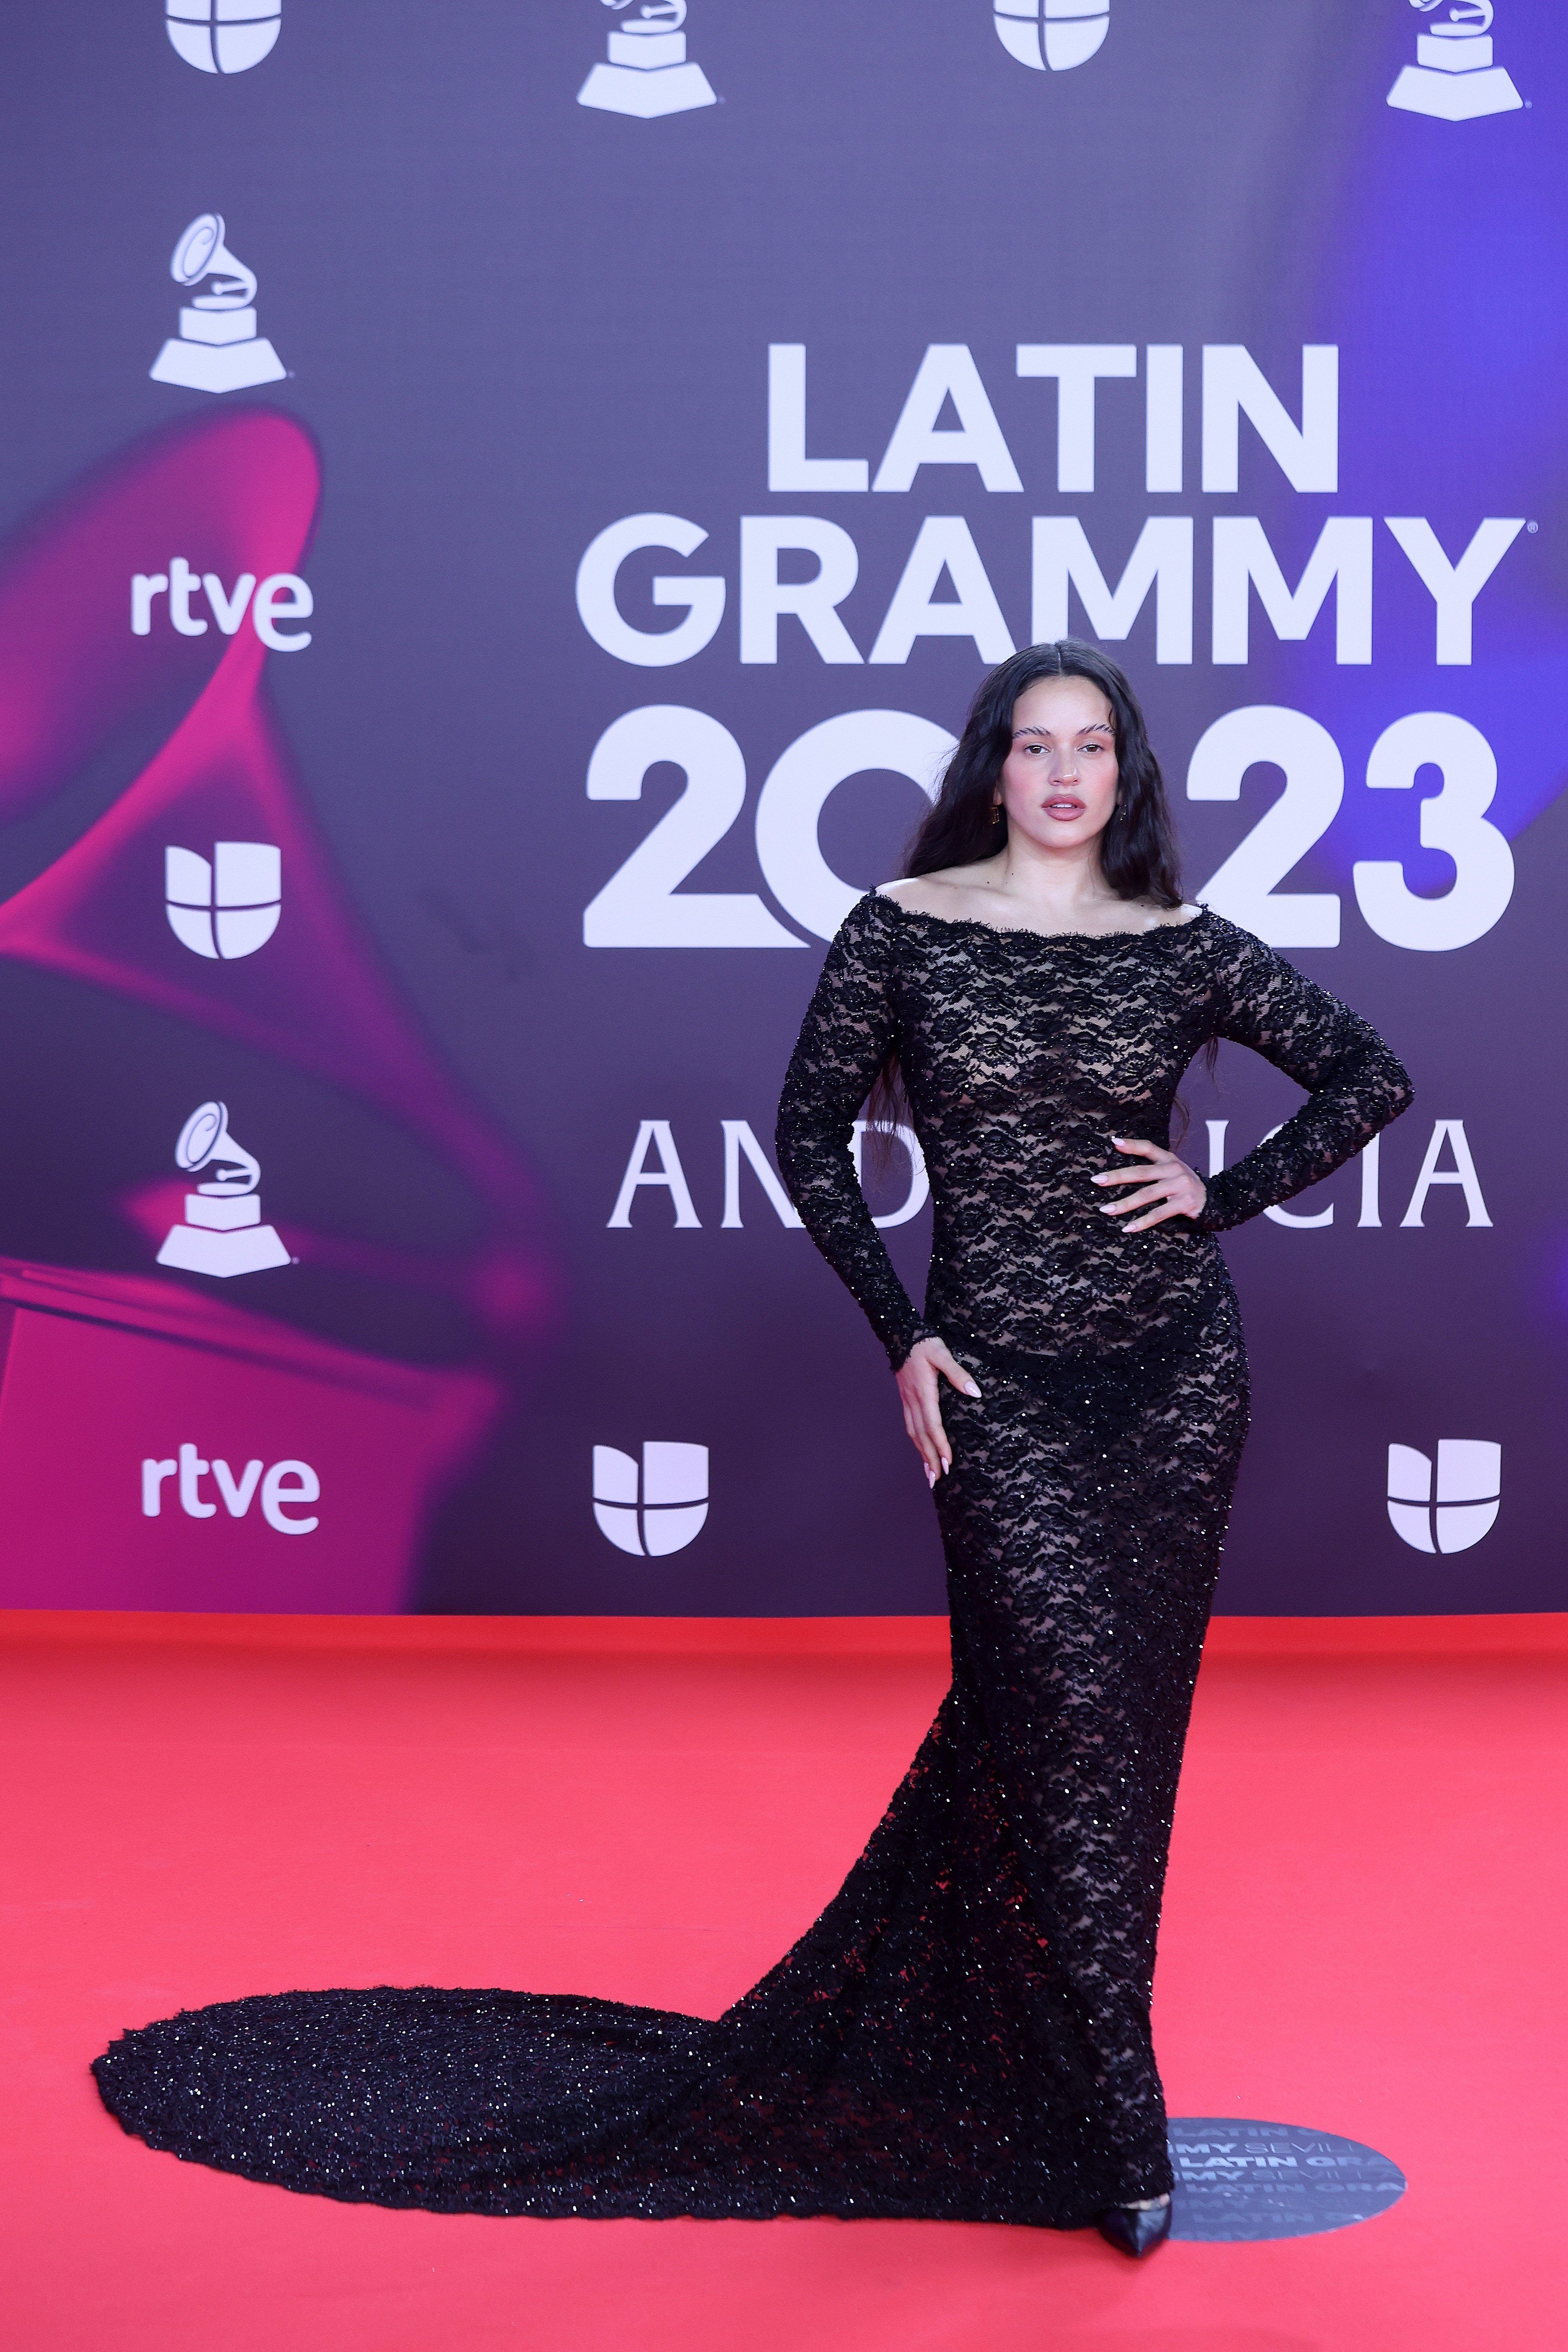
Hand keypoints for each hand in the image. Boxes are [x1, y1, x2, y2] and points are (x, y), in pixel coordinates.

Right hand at [894, 1337, 980, 1486]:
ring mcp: (907, 1401)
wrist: (902, 1335)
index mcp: (923, 1392)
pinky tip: (921, 1450)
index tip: (948, 1463)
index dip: (941, 1446)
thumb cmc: (925, 1344)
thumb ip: (958, 1373)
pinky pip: (910, 1426)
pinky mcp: (906, 1400)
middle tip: (938, 1479)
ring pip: (913, 1433)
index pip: (933, 1425)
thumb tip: (975, 1393)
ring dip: (921, 1454)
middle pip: (921, 1436)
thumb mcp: (943, 1354)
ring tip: (929, 1474)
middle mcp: (913, 1400)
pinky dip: (916, 1442)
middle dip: (930, 1458)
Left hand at [1092, 1134, 1206, 1231]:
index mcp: (1169, 1159)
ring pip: (1147, 1195)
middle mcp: (1174, 1169)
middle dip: (1117, 1177)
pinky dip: (1142, 1222)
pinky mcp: (1184, 1203)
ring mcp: (1180, 1186)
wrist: (1213, 1201)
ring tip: (1106, 1210)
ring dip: (1124, 1203)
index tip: (1113, 1142)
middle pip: (1141, 1172)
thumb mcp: (1171, 1170)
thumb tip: (1122, 1154)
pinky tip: (1128, 1228)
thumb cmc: (1183, 1185)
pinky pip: (1159, 1214)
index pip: (1149, 1147)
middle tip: (1097, 1180)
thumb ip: (1152, 1164)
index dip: (1132, 1145)